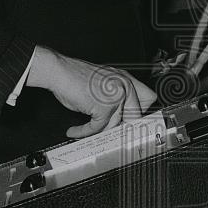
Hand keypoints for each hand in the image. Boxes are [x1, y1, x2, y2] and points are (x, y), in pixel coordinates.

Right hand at [26, 46, 156, 137]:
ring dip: (98, 131)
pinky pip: (97, 128)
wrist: (59, 71)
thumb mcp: (103, 82)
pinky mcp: (104, 107)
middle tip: (111, 136)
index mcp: (126, 79)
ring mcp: (116, 96)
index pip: (148, 98)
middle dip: (122, 128)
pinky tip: (75, 130)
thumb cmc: (75, 77)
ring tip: (86, 132)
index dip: (142, 113)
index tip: (136, 124)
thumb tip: (122, 117)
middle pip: (135, 116)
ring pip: (114, 125)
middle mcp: (124, 86)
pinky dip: (83, 132)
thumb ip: (116, 96)